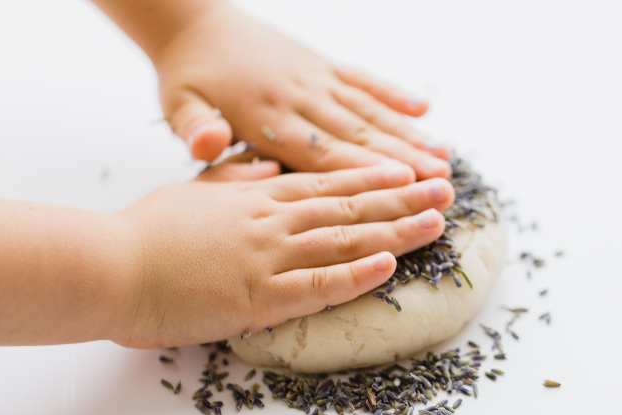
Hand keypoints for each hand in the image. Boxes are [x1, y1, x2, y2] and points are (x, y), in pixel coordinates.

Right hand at [117, 161, 454, 347]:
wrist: (110, 266)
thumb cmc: (146, 231)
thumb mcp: (195, 190)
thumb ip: (236, 176)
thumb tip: (267, 163)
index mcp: (256, 197)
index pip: (329, 183)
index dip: (374, 178)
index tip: (408, 173)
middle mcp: (271, 221)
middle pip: (349, 208)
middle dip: (401, 199)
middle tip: (444, 191)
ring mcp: (267, 257)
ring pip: (344, 241)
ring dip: (395, 232)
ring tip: (436, 223)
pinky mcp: (257, 297)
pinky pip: (316, 286)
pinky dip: (355, 276)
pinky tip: (390, 265)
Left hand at [153, 2, 450, 178]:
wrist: (192, 21)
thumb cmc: (187, 75)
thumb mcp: (177, 105)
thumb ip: (195, 129)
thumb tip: (207, 143)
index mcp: (265, 117)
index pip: (322, 153)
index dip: (364, 170)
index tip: (403, 187)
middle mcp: (298, 97)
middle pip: (357, 134)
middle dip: (402, 160)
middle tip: (440, 184)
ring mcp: (313, 78)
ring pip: (367, 109)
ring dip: (407, 134)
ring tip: (444, 157)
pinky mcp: (319, 63)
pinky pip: (362, 79)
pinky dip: (392, 92)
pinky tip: (422, 108)